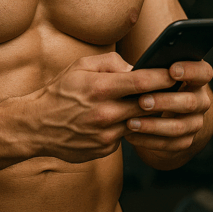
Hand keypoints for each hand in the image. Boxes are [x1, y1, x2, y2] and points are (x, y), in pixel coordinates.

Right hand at [32, 52, 174, 163]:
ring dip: (144, 113)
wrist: (36, 125)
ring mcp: (106, 134)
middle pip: (147, 104)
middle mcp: (105, 113)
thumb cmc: (60, 91)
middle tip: (174, 89)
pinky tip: (118, 120)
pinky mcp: (105, 149)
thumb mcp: (80, 66)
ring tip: (148, 103)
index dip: (163, 77)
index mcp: (100, 88)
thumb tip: (136, 67)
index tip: (176, 72)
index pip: (142, 82)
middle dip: (162, 96)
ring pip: (138, 122)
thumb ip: (110, 63)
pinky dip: (125, 127)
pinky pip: (124, 135)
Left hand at [124, 60, 212, 155]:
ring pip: (179, 127)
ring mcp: (195, 122)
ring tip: (130, 123)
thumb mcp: (150, 72)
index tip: (172, 71)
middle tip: (142, 101)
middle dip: (165, 102)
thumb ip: (139, 67)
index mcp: (196, 78)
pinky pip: (169, 144)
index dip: (191, 71)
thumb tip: (119, 64)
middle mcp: (200, 100)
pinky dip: (148, 141)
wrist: (160, 112)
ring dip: (153, 125)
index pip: (204, 72)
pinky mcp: (185, 141)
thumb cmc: (153, 84)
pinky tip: (130, 135)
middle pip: (190, 102)